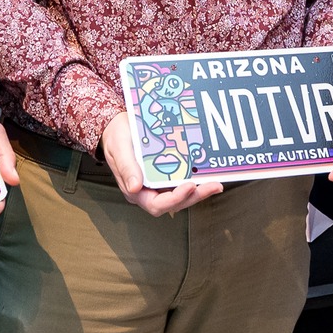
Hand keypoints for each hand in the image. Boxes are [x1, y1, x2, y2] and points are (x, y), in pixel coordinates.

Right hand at [101, 111, 223, 216]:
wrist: (117, 127)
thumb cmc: (116, 138)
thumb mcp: (119, 149)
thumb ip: (126, 168)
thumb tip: (134, 187)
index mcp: (135, 190)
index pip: (156, 204)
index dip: (175, 199)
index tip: (188, 186)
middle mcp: (148, 191)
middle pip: (174, 203)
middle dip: (195, 196)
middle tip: (213, 186)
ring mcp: (157, 184)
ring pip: (181, 195)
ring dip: (199, 191)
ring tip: (215, 184)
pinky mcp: (165, 174)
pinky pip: (182, 181)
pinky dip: (196, 180)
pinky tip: (207, 174)